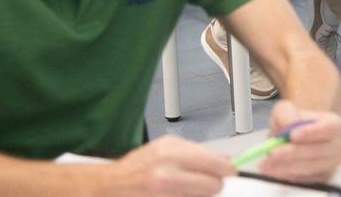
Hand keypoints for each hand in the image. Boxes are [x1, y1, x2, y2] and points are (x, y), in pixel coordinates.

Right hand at [106, 135, 234, 195]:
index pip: (215, 164)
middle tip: (205, 182)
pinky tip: (177, 195)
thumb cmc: (139, 166)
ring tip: (185, 188)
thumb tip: (225, 161)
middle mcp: (167, 173)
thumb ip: (196, 152)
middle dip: (214, 184)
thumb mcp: (166, 148)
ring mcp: (164, 193)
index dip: (226, 169)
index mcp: (171, 152)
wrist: (111, 185)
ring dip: (201, 194)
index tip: (228, 171)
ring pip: (204, 196)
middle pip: (214, 185)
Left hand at [259, 101, 340, 182]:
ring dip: (287, 166)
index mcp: (334, 124)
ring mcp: (332, 163)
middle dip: (294, 153)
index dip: (312, 132)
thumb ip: (286, 113)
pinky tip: (274, 169)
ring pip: (311, 167)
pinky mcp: (323, 177)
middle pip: (320, 150)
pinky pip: (306, 178)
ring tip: (267, 162)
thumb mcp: (287, 109)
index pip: (329, 128)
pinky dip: (288, 175)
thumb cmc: (295, 121)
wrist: (298, 136)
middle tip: (273, 152)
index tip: (292, 135)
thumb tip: (287, 125)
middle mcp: (338, 145)